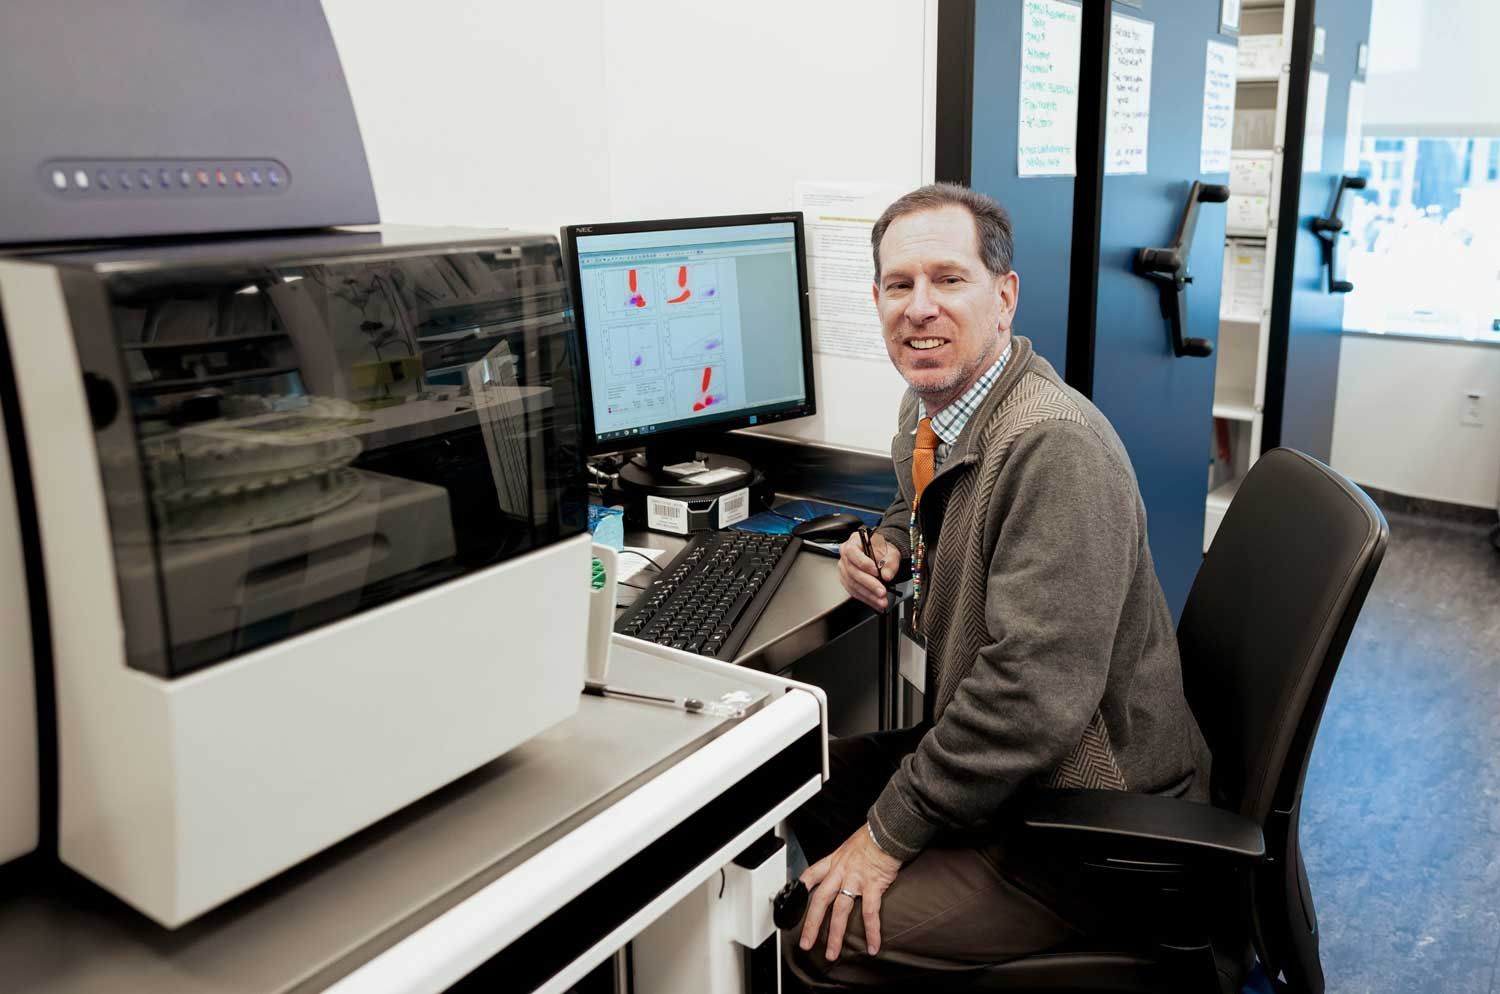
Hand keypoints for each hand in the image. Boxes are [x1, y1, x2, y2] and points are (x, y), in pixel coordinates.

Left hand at [798, 825, 902, 959]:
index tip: (793, 902)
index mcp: (834, 861)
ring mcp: (855, 879)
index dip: (801, 889)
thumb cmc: (872, 836)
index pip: (811, 875)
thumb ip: (846, 859)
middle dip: (811, 924)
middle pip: (820, 901)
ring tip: (831, 953)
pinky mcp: (872, 885)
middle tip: (806, 943)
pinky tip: (872, 946)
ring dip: (835, 935)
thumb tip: (849, 866)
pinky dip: (871, 932)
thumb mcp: (851, 845)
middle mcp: (840, 872)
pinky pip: (869, 912)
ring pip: (840, 911)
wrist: (887, 830)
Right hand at [838, 530, 897, 610]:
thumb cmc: (883, 549)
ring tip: (881, 600)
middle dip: (869, 584)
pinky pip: (854, 592)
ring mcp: (845, 569)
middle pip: (853, 571)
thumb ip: (890, 562)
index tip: (877, 572)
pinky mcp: (847, 581)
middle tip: (882, 591)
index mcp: (853, 542)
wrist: (882, 554)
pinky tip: (875, 602)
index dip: (864, 563)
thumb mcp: (890, 550)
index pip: (852, 552)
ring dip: (868, 594)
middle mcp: (846, 556)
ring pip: (853, 584)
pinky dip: (866, 598)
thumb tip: (887, 575)